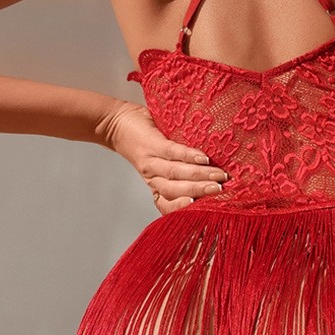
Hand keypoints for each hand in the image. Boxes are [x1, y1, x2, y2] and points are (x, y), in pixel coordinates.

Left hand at [95, 101, 228, 214]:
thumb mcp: (159, 161)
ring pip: (176, 173)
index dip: (184, 209)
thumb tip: (214, 169)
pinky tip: (203, 158)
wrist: (114, 123)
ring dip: (199, 176)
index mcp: (155, 184)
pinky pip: (172, 152)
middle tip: (220, 191)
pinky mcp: (151, 144)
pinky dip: (188, 156)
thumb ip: (180, 167)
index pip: (167, 204)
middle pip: (176, 190)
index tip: (205, 211)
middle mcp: (152, 177)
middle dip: (200, 192)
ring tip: (219, 175)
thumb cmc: (142, 140)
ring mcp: (151, 161)